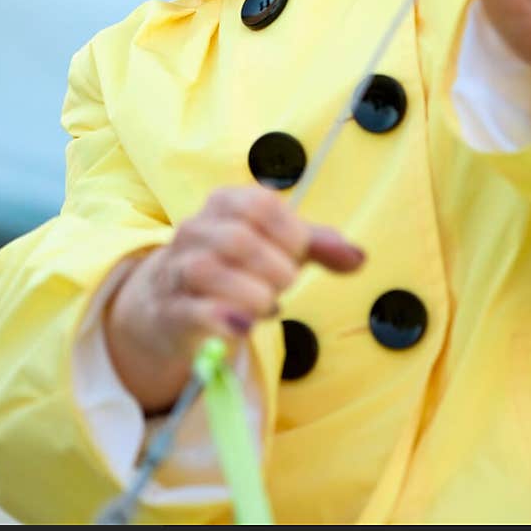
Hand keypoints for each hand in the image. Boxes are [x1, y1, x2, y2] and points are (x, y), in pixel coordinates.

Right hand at [105, 186, 363, 411]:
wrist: (171, 303)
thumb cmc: (235, 268)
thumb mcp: (276, 248)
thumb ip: (317, 247)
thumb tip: (359, 257)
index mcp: (224, 203)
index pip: (260, 205)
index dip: (289, 232)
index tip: (300, 255)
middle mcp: (195, 229)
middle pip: (237, 239)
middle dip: (274, 267)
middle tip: (286, 286)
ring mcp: (178, 269)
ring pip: (208, 270)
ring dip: (251, 293)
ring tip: (267, 306)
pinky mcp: (171, 310)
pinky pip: (192, 310)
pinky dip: (222, 318)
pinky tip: (244, 327)